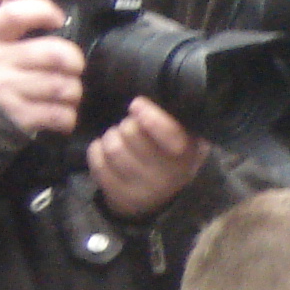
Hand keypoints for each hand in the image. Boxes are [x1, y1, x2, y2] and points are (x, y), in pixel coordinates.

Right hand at [0, 0, 81, 140]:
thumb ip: (11, 27)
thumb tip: (47, 10)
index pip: (16, 14)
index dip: (43, 12)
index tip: (58, 19)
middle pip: (54, 54)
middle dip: (74, 61)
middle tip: (72, 68)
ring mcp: (5, 89)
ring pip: (62, 86)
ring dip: (73, 92)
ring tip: (66, 94)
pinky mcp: (16, 117)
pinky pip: (60, 115)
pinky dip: (68, 117)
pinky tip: (60, 115)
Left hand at [86, 98, 208, 217]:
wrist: (157, 195)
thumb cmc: (166, 151)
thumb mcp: (181, 132)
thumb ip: (171, 113)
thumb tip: (148, 94)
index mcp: (192, 150)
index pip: (171, 133)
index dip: (150, 117)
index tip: (136, 105)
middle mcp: (174, 173)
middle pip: (132, 132)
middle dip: (126, 125)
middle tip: (131, 129)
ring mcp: (149, 188)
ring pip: (113, 145)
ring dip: (111, 138)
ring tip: (119, 141)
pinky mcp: (124, 195)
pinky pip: (97, 159)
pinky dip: (97, 151)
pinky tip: (108, 156)